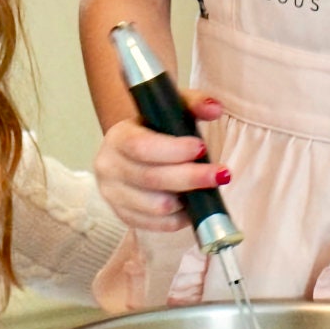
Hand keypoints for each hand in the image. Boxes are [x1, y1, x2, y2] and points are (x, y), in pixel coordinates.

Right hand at [91, 90, 226, 232]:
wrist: (133, 152)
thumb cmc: (156, 130)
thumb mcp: (172, 109)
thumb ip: (194, 103)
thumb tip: (215, 109)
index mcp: (117, 137)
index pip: (140, 146)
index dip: (172, 150)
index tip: (201, 147)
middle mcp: (108, 166)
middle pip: (151, 178)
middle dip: (190, 177)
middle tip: (221, 174)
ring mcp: (113, 195)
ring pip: (155, 206)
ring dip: (186, 200)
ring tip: (207, 189)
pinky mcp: (123, 216)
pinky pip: (156, 225)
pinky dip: (179, 219)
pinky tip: (193, 207)